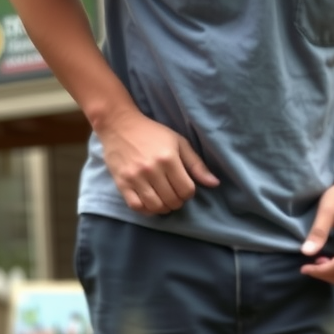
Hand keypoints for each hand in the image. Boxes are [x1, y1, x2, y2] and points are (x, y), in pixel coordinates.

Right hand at [98, 108, 219, 213]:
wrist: (118, 124)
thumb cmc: (152, 133)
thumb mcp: (179, 143)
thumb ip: (197, 165)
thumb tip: (214, 184)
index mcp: (168, 159)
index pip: (187, 191)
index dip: (188, 193)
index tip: (183, 186)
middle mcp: (151, 169)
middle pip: (173, 201)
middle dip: (177, 201)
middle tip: (173, 193)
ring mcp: (135, 177)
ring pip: (156, 207)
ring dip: (163, 208)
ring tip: (162, 199)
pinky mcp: (121, 182)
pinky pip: (136, 206)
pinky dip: (146, 209)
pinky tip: (149, 202)